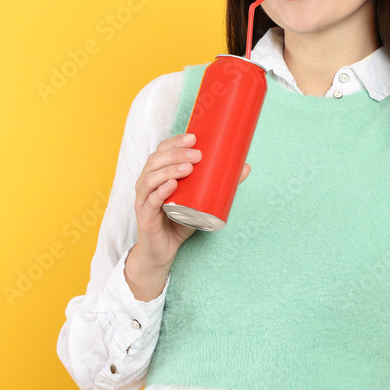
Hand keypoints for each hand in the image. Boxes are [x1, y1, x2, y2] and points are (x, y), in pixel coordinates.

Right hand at [127, 133, 250, 272]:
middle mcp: (146, 183)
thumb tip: (246, 167)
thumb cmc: (179, 221)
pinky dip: (160, 191)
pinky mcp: (144, 217)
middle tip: (198, 155)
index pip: (162, 150)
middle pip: (156, 160)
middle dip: (177, 154)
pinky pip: (149, 201)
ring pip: (151, 178)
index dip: (175, 142)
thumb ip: (219, 184)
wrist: (163, 251)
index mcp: (157, 173)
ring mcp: (143, 199)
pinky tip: (172, 185)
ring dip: (169, 170)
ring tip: (189, 168)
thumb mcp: (200, 200)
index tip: (194, 138)